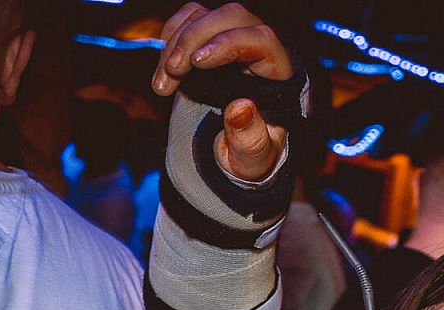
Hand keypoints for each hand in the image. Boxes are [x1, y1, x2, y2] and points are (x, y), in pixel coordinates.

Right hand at [151, 3, 292, 182]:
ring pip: (204, 16)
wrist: (236, 150)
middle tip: (172, 71)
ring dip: (175, 44)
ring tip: (162, 86)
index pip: (262, 40)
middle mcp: (260, 48)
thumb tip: (241, 108)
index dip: (229, 44)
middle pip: (232, 17)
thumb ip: (250, 140)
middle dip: (195, 38)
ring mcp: (234, 38)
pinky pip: (189, 19)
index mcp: (281, 74)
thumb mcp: (254, 159)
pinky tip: (164, 70)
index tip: (197, 62)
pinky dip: (170, 39)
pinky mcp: (210, 38)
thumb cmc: (251, 154)